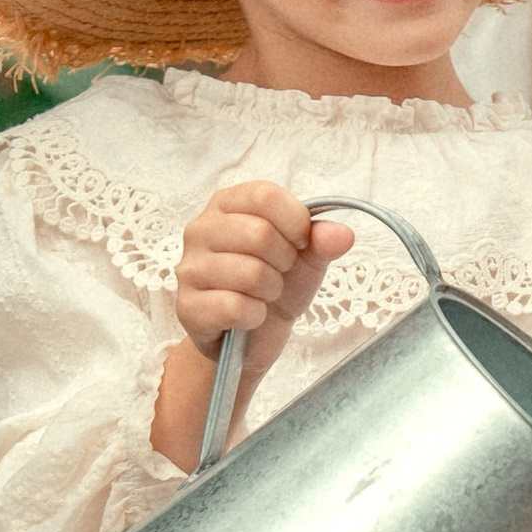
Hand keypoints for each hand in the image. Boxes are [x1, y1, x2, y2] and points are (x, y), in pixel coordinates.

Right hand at [176, 180, 352, 352]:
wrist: (254, 335)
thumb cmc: (276, 285)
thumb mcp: (306, 257)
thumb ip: (323, 240)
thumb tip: (343, 235)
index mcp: (227, 205)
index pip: (265, 196)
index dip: (295, 223)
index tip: (300, 243)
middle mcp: (201, 229)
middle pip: (258, 233)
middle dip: (285, 262)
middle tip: (280, 273)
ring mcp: (189, 268)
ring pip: (250, 273)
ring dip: (271, 291)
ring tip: (264, 295)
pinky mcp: (188, 307)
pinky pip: (235, 307)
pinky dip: (255, 316)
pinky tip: (250, 316)